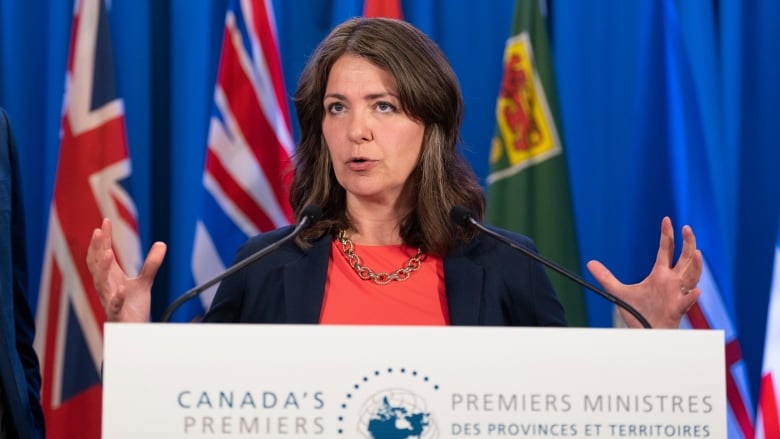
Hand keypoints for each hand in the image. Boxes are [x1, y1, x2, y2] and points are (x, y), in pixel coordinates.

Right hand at [86, 218, 166, 321]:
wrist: (135, 331)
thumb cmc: (134, 307)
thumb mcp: (145, 282)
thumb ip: (151, 264)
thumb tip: (161, 243)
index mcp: (110, 278)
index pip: (102, 254)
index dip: (103, 239)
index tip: (105, 221)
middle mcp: (106, 287)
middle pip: (97, 265)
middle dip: (97, 248)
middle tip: (99, 231)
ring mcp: (109, 300)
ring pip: (102, 283)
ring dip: (104, 268)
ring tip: (109, 253)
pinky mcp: (117, 315)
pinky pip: (114, 306)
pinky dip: (117, 298)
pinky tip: (122, 289)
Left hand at [586, 217, 701, 328]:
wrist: (644, 333)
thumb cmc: (638, 312)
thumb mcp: (618, 292)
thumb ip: (606, 277)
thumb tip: (590, 263)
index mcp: (660, 274)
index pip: (666, 250)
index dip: (667, 235)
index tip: (667, 220)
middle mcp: (671, 282)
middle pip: (684, 258)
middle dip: (688, 243)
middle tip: (686, 228)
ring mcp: (676, 294)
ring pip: (691, 277)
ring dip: (695, 266)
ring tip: (697, 253)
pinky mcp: (677, 309)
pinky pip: (687, 302)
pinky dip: (691, 296)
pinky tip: (695, 290)